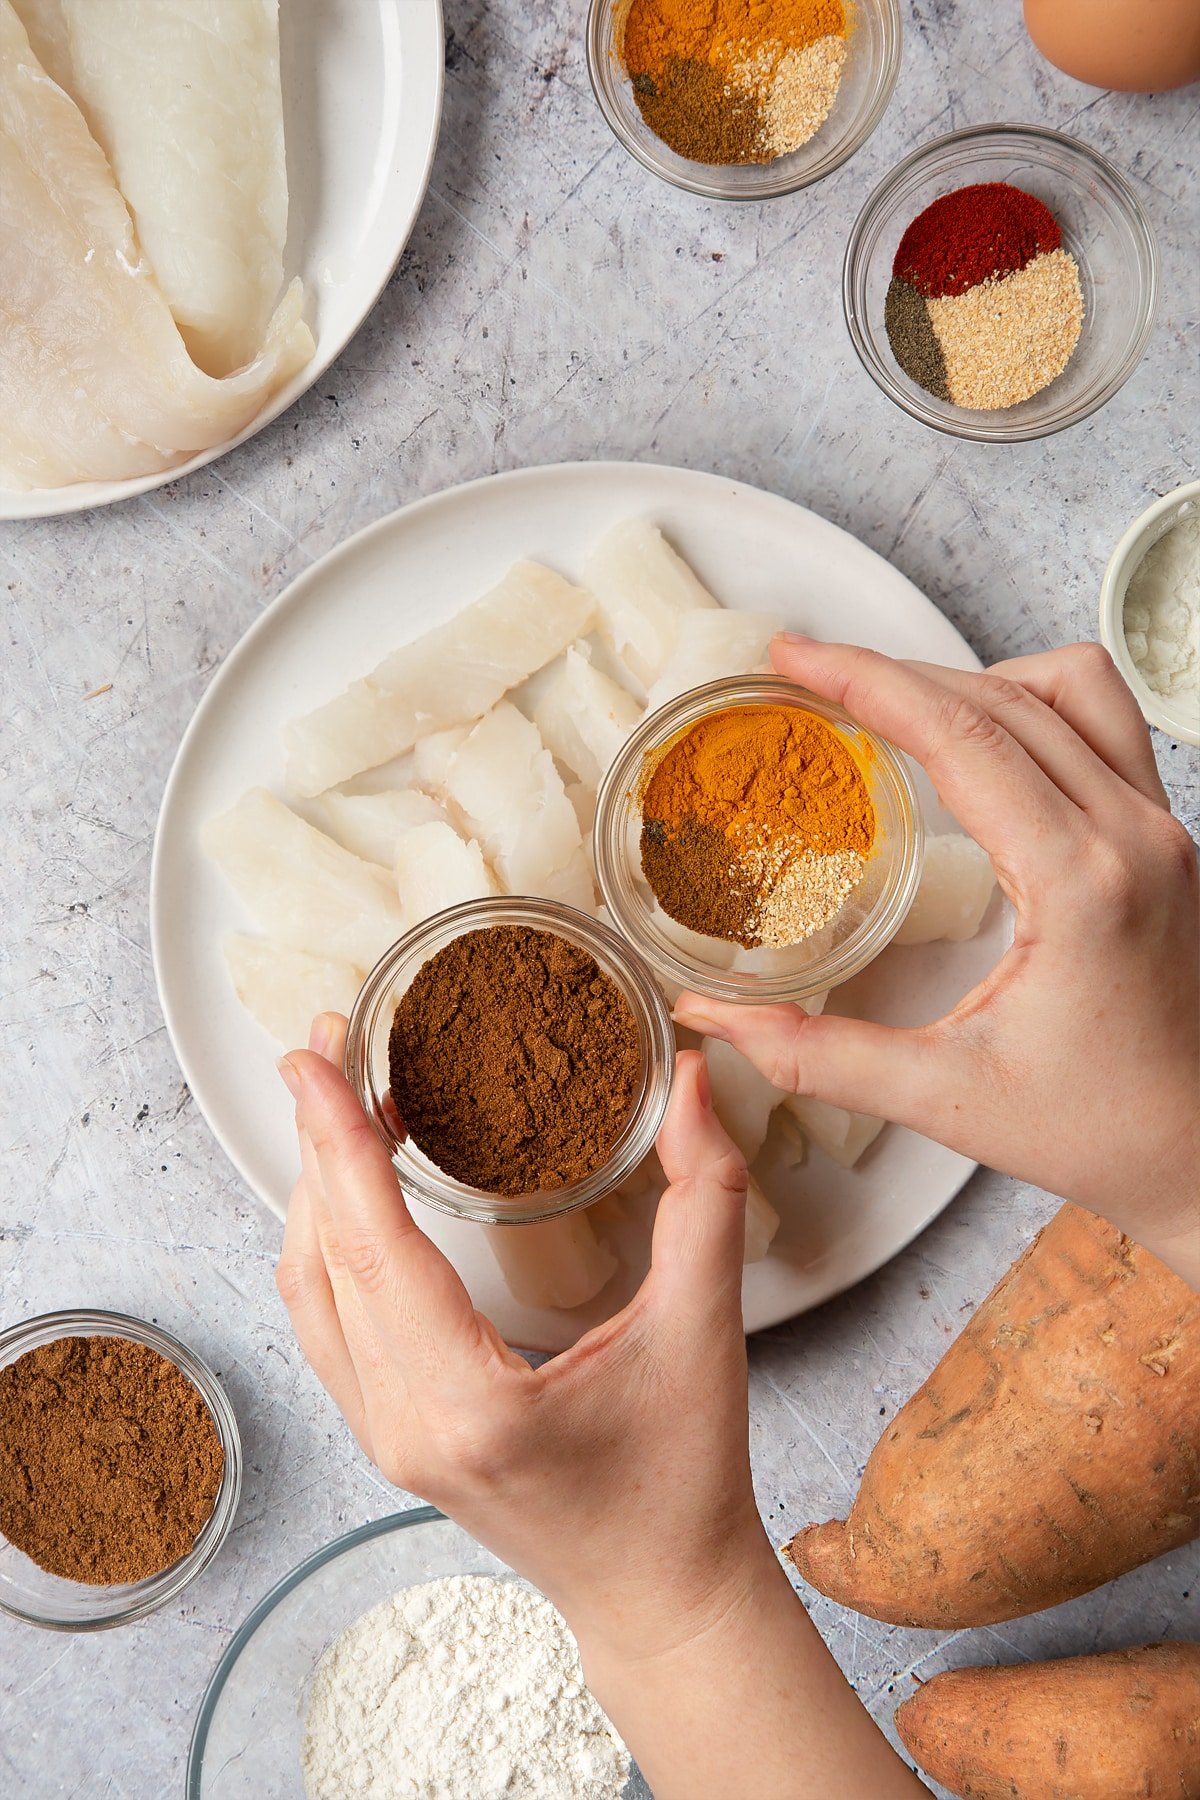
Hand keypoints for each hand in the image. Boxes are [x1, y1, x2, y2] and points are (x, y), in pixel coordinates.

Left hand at [276, 1019, 760, 1651]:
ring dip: (317, 1188)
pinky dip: (331, 1241)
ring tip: (337, 1100)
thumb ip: (704, 1194)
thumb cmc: (682, 1480)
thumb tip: (687, 1083)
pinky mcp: (390, 1435)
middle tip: (326, 1042)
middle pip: (325, 1259)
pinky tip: (355, 1188)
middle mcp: (403, 1424)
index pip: (374, 1247)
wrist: (659, 1593)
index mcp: (468, 1403)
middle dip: (317, 1139)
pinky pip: (330, 1322)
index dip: (338, 1141)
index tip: (315, 1059)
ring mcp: (384, 1436)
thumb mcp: (705, 1329)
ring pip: (312, 1293)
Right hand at [675, 638, 1198, 1285]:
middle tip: (809, 675)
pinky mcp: (1167, 838)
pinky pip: (1102, 723)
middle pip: (1003, 697)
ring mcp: (1162, 829)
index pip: (963, 736)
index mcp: (1081, 883)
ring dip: (974, 677)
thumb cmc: (1099, 1130)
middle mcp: (1134, 835)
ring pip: (1068, 688)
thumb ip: (815, 1054)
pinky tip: (977, 743)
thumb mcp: (944, 1096)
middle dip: (896, 671)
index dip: (868, 683)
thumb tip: (711, 1017)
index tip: (794, 661)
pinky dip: (1031, 706)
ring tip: (893, 703)